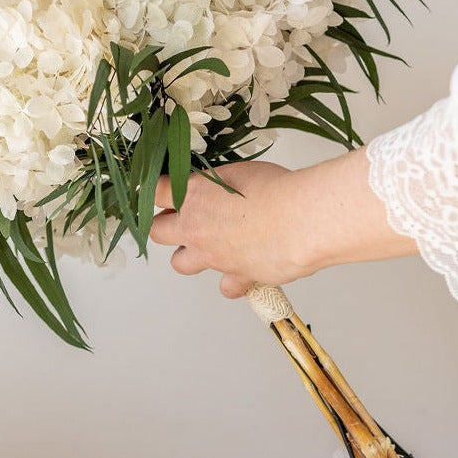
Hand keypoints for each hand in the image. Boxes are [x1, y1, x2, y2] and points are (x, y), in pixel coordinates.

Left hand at [150, 147, 417, 297]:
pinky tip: (244, 268)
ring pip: (180, 263)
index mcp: (193, 195)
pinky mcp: (235, 277)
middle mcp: (195, 229)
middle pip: (157, 232)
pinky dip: (232, 281)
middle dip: (166, 226)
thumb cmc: (279, 189)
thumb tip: (215, 185)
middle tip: (183, 218)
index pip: (154, 191)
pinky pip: (224, 286)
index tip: (160, 189)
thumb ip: (219, 182)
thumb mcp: (241, 171)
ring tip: (209, 245)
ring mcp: (212, 256)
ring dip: (190, 256)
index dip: (155, 190)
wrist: (303, 221)